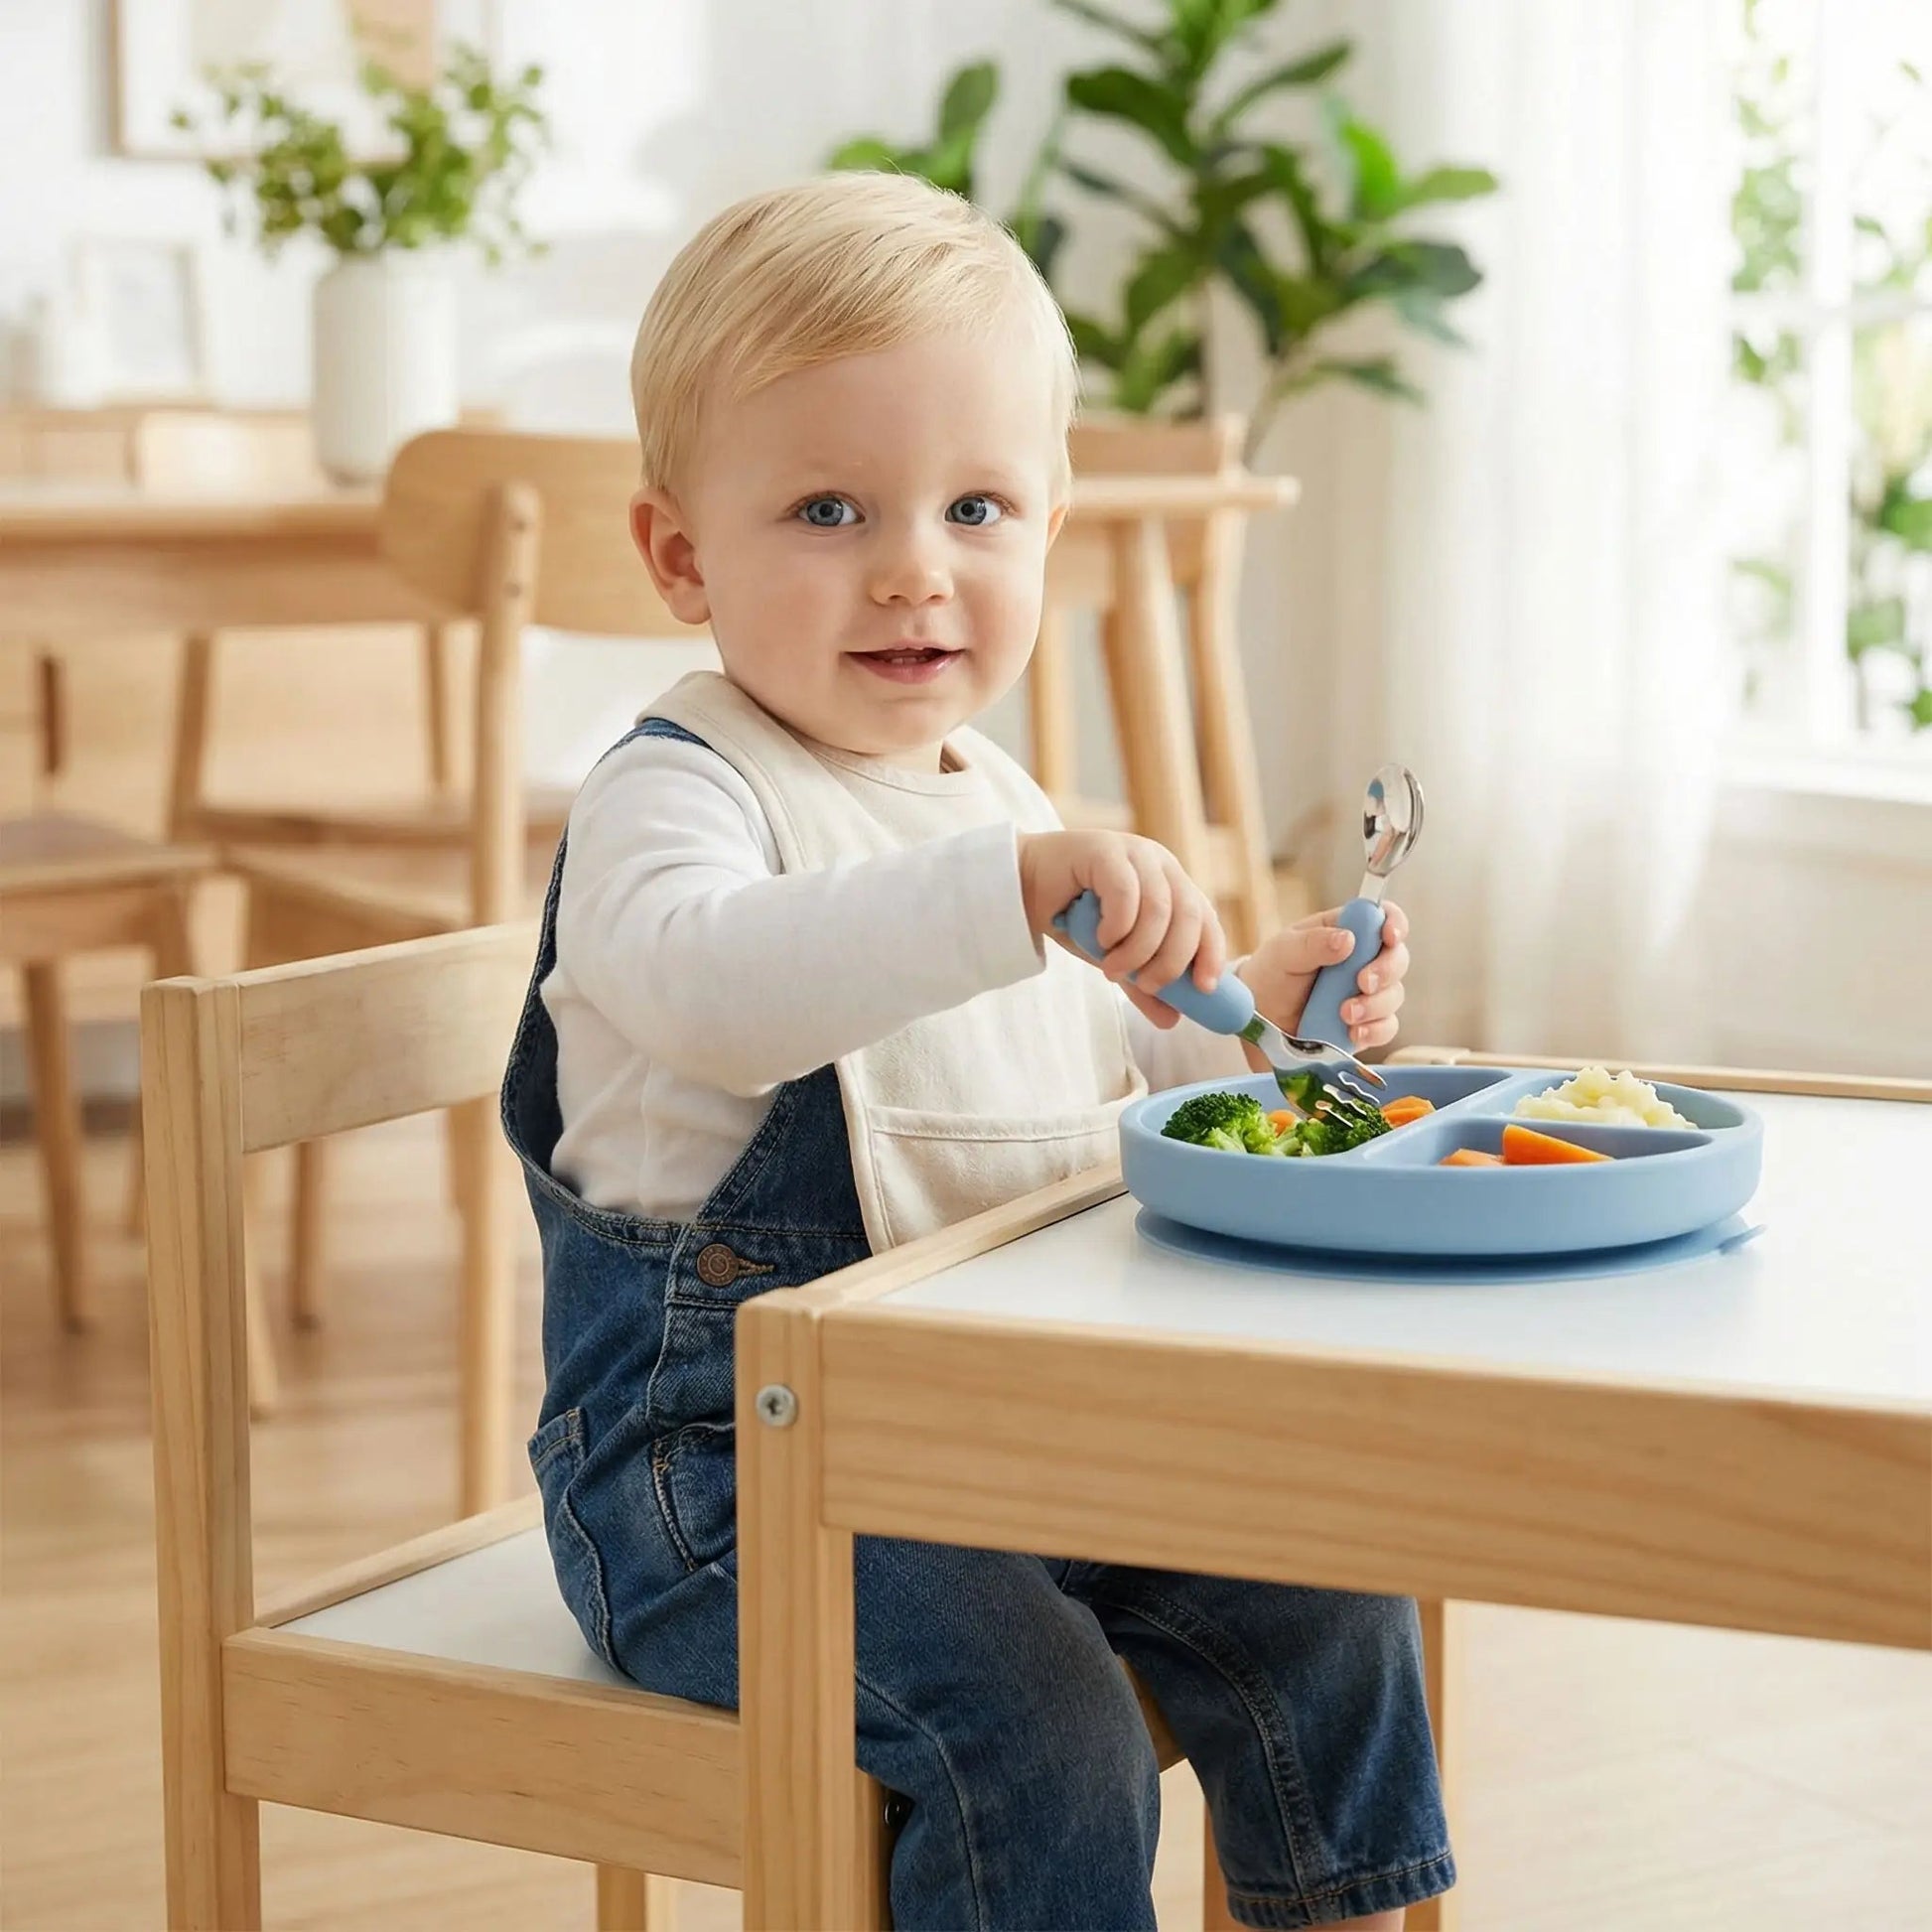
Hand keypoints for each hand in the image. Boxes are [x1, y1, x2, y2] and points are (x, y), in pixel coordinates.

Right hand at [1018, 829, 1225, 1029]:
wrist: (1022, 889)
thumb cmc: (1073, 919)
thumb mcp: (1115, 958)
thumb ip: (1142, 985)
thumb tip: (1172, 1020)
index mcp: (1172, 885)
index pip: (1206, 919)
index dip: (1211, 953)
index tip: (1204, 989)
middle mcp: (1160, 865)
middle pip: (1189, 915)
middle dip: (1172, 960)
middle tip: (1147, 986)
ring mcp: (1134, 853)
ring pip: (1159, 908)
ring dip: (1139, 950)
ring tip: (1112, 970)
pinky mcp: (1106, 850)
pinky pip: (1126, 894)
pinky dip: (1118, 926)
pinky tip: (1102, 939)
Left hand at [1238, 901, 1409, 1053]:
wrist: (1258, 1019)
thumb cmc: (1271, 975)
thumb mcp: (1283, 952)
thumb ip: (1313, 943)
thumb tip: (1348, 939)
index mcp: (1345, 930)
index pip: (1382, 917)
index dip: (1394, 923)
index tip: (1390, 936)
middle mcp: (1362, 960)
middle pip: (1398, 957)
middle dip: (1386, 970)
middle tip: (1362, 983)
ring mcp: (1367, 993)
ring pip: (1394, 995)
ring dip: (1375, 1005)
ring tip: (1344, 1014)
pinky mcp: (1366, 1023)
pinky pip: (1385, 1027)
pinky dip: (1374, 1030)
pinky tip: (1353, 1032)